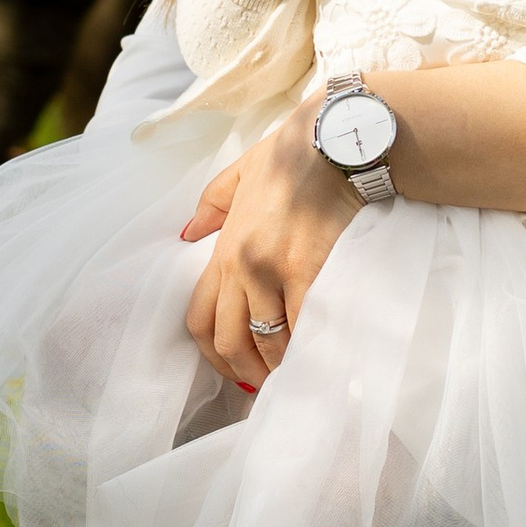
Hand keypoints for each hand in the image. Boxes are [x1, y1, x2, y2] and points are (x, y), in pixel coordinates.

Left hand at [182, 105, 360, 387]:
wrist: (337, 139)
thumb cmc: (294, 153)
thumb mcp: (242, 172)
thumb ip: (212, 205)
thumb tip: (187, 233)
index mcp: (224, 248)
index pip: (199, 319)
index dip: (213, 357)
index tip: (234, 373)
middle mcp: (243, 265)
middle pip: (230, 341)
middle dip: (247, 373)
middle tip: (267, 387)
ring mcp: (275, 271)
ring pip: (268, 342)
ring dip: (281, 368)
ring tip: (296, 379)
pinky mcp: (312, 272)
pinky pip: (304, 327)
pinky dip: (310, 350)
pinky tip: (320, 361)